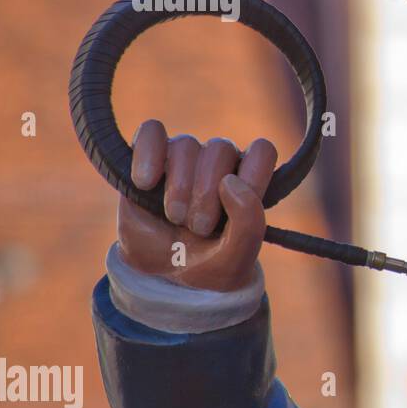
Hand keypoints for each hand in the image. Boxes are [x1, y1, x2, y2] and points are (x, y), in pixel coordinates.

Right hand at [117, 119, 276, 290]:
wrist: (164, 275)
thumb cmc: (208, 263)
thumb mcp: (237, 255)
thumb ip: (248, 222)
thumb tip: (230, 180)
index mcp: (247, 179)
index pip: (261, 151)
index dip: (251, 176)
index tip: (233, 209)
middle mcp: (218, 163)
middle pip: (220, 149)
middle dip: (207, 193)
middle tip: (198, 227)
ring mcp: (183, 157)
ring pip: (186, 144)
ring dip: (179, 186)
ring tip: (175, 217)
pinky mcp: (149, 158)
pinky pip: (150, 131)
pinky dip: (148, 154)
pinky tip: (145, 183)